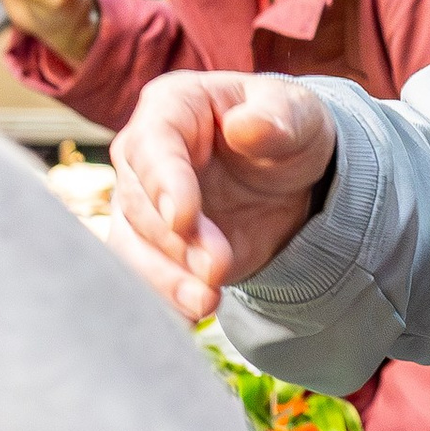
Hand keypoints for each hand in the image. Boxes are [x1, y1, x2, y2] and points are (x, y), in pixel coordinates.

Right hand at [106, 71, 337, 324]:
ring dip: (165, 279)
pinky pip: (145, 277)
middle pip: (140, 204)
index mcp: (172, 108)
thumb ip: (276, 117)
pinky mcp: (155, 249)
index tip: (183, 219)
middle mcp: (144, 158)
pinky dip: (162, 301)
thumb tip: (246, 125)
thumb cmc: (286, 128)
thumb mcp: (297, 114)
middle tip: (217, 269)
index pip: (153, 145)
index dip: (164, 183)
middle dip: (175, 242)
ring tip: (204, 304)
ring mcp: (143, 206)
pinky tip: (186, 322)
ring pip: (132, 247)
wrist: (290, 176)